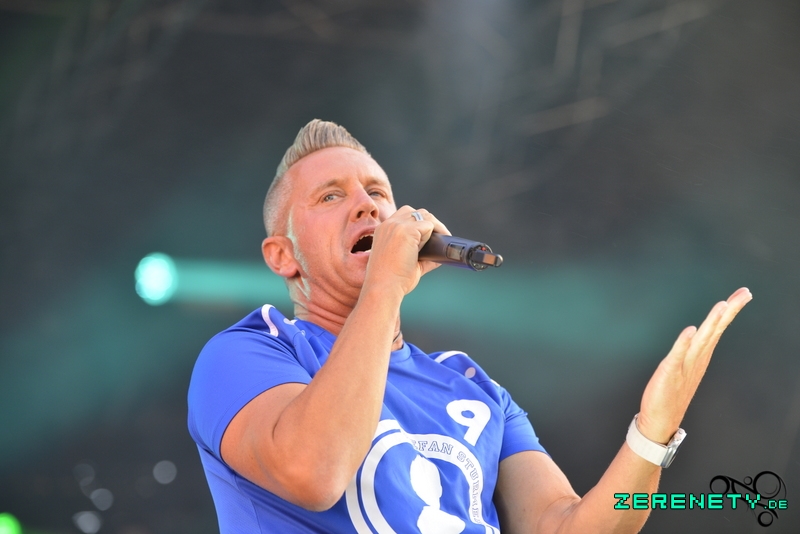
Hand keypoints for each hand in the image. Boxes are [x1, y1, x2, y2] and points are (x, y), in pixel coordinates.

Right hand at [364, 206, 450, 295]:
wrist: (383, 288)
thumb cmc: (391, 280)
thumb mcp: (404, 262)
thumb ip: (421, 257)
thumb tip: (439, 256)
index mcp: (383, 230)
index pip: (404, 215)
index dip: (418, 224)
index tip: (427, 237)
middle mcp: (388, 224)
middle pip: (415, 212)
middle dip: (429, 223)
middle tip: (439, 238)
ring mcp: (397, 226)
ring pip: (424, 216)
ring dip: (435, 227)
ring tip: (441, 241)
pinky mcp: (407, 231)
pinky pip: (429, 225)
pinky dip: (437, 233)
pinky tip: (438, 245)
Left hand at [637, 287, 752, 443]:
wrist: (661, 418)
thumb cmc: (671, 391)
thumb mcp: (686, 365)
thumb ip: (692, 349)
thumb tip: (698, 332)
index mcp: (701, 355)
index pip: (718, 328)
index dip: (730, 310)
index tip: (743, 294)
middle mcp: (697, 358)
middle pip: (715, 330)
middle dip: (728, 311)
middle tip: (743, 294)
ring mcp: (685, 366)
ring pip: (701, 341)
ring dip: (712, 323)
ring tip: (722, 306)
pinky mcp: (670, 373)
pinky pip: (678, 356)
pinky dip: (684, 343)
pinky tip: (691, 331)